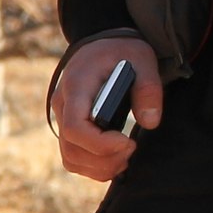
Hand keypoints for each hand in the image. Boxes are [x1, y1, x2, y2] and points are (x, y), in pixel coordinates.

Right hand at [53, 35, 162, 182]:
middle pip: (72, 149)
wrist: (103, 45)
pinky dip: (94, 167)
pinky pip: (74, 158)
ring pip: (71, 158)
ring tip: (126, 155)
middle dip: (105, 159)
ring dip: (100, 167)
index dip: (100, 144)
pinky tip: (116, 157)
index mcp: (76, 85)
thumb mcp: (141, 58)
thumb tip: (150, 122)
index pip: (74, 126)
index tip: (128, 142)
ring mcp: (62, 118)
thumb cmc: (121, 51)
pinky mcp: (68, 128)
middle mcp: (62, 104)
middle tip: (132, 149)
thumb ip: (148, 88)